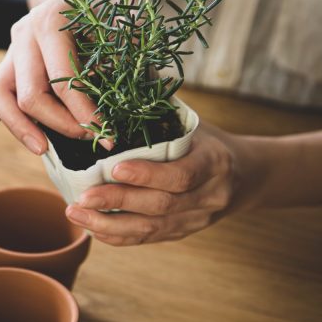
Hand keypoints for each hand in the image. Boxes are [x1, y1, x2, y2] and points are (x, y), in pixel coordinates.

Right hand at [0, 0, 111, 153]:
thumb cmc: (107, 8)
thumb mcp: (120, 23)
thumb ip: (121, 56)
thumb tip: (123, 99)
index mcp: (50, 21)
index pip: (62, 82)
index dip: (84, 114)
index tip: (105, 135)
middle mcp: (24, 32)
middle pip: (30, 95)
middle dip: (59, 125)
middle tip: (87, 138)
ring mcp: (12, 46)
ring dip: (20, 127)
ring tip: (42, 150)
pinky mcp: (8, 60)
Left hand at [65, 124, 243, 245]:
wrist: (245, 176)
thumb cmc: (205, 141)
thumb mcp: (192, 122)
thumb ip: (158, 112)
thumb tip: (111, 82)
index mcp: (214, 162)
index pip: (182, 174)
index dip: (147, 175)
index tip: (114, 169)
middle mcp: (210, 196)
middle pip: (161, 205)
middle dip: (117, 201)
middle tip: (81, 198)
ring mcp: (197, 219)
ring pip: (151, 229)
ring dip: (109, 225)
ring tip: (76, 214)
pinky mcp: (183, 233)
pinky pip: (148, 239)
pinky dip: (118, 236)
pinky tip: (92, 227)